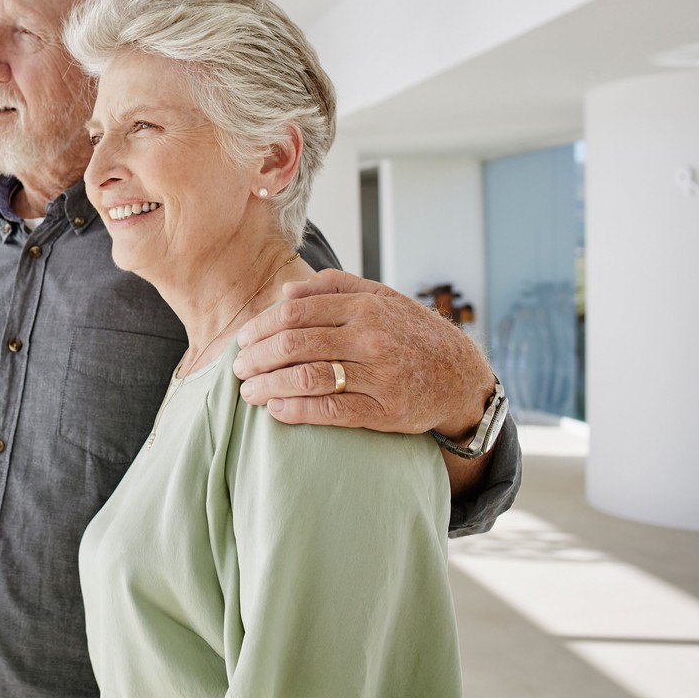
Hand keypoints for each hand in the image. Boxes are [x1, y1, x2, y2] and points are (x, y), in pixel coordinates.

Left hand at [233, 270, 491, 438]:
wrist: (460, 375)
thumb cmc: (410, 333)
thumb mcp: (381, 297)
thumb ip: (334, 287)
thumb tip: (285, 292)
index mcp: (364, 307)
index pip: (296, 313)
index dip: (261, 327)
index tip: (243, 339)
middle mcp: (370, 338)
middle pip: (295, 345)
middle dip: (257, 357)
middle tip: (238, 368)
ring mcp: (379, 375)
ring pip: (308, 378)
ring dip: (269, 385)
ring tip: (248, 392)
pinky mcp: (385, 411)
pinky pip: (332, 411)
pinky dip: (297, 411)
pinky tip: (276, 410)